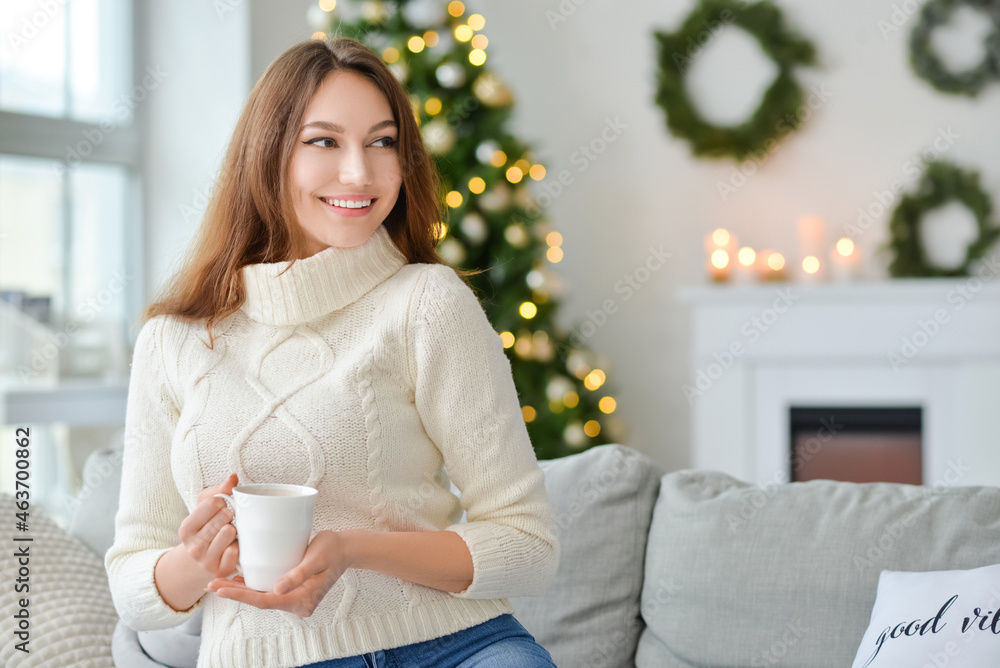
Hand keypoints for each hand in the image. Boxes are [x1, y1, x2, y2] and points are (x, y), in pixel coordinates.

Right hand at [177, 473, 239, 579]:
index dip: (222, 501)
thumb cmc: (206, 528)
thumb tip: (233, 477)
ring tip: (230, 534)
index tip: (220, 508)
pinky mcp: (220, 571)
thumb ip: (219, 490)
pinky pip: (236, 551)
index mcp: (186, 528)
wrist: (202, 561)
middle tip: (227, 521)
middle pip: (224, 517)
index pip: (213, 502)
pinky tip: (233, 547)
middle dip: (229, 516)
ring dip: (235, 531)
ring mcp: (206, 561)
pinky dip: (238, 547)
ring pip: (230, 532)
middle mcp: (193, 546)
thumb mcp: (205, 507)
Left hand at [205, 530, 350, 616]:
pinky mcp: (293, 590)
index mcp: (302, 600)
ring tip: (219, 582)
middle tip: (212, 584)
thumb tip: (277, 589)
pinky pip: (270, 591)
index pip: (265, 601)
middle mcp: (298, 604)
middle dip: (235, 593)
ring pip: (263, 596)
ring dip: (242, 590)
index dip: (241, 595)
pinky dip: (254, 586)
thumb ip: (298, 574)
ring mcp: (296, 598)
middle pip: (260, 600)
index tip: (221, 588)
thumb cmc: (333, 549)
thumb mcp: (316, 558)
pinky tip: (240, 578)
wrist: (347, 549)